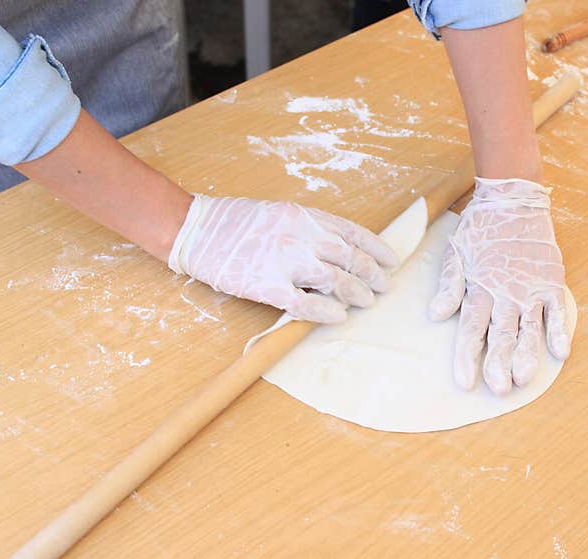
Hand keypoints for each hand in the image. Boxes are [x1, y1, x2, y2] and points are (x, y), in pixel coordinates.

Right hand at [169, 195, 397, 321]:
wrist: (196, 230)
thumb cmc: (236, 221)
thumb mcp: (281, 213)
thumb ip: (310, 228)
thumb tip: (340, 249)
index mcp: (306, 217)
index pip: (354, 233)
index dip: (377, 249)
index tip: (391, 262)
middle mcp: (302, 236)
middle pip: (351, 259)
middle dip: (373, 275)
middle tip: (383, 287)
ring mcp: (286, 262)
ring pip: (336, 281)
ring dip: (357, 293)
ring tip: (366, 302)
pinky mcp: (268, 287)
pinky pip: (307, 304)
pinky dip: (327, 312)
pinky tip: (338, 317)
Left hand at [428, 178, 570, 394]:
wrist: (512, 196)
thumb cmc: (480, 228)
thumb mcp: (456, 252)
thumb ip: (449, 285)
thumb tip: (435, 315)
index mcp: (479, 287)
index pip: (472, 328)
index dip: (468, 357)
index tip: (465, 382)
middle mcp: (506, 292)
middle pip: (502, 334)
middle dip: (500, 363)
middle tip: (498, 389)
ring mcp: (531, 287)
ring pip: (529, 328)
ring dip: (528, 354)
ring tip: (524, 379)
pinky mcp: (551, 281)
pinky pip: (557, 310)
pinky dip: (559, 331)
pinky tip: (559, 353)